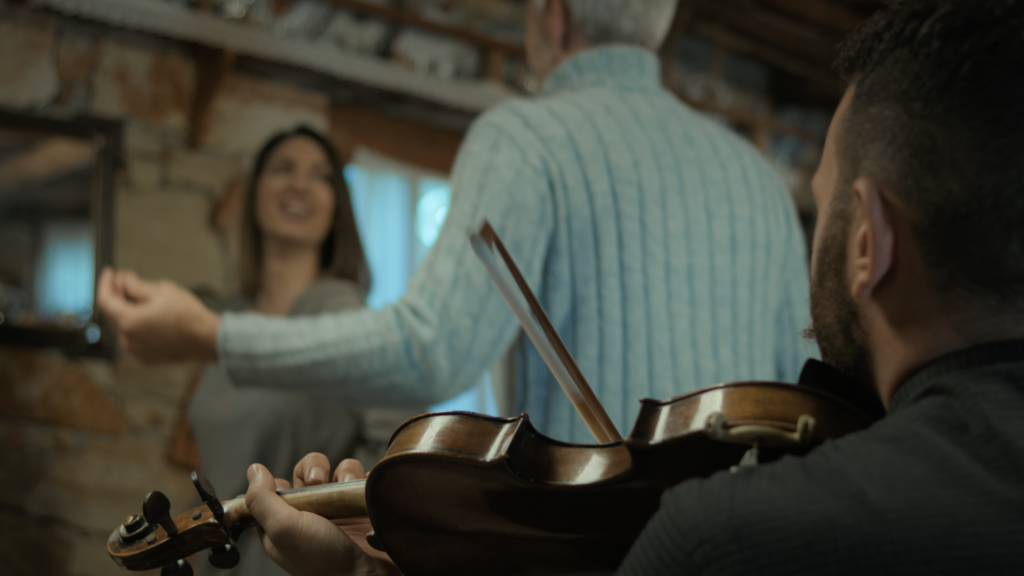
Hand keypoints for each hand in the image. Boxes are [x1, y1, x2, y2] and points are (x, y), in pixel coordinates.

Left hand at [96, 267, 219, 362]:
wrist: (207, 339)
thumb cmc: (188, 316)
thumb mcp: (162, 291)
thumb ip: (136, 286)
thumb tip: (123, 280)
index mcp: (129, 322)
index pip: (105, 300)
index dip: (105, 283)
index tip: (110, 272)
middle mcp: (128, 339)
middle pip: (112, 314)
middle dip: (115, 296)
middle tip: (124, 281)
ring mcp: (136, 351)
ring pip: (122, 327)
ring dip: (124, 311)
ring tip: (136, 298)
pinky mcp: (146, 357)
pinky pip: (133, 338)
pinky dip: (134, 326)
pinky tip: (146, 316)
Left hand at [246, 455, 398, 575]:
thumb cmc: (325, 561)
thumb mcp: (284, 530)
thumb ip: (263, 500)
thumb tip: (254, 470)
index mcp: (282, 524)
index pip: (272, 490)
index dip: (277, 482)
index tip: (285, 485)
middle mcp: (309, 515)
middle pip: (306, 473)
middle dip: (314, 469)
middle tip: (319, 481)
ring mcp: (337, 510)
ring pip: (337, 470)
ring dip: (344, 471)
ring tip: (347, 484)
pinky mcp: (361, 506)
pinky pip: (361, 478)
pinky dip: (362, 477)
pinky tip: (361, 489)